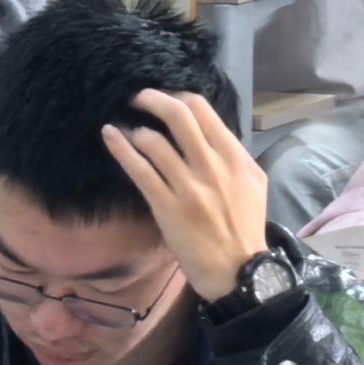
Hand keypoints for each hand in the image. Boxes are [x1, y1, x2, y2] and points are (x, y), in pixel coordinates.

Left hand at [103, 88, 272, 304]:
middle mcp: (212, 165)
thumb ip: (233, 156)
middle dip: (152, 99)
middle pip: (178, 115)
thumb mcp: (253, 183)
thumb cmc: (245, 226)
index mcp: (234, 156)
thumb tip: (209, 135)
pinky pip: (139, 170)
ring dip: (135, 127)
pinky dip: (121, 148)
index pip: (203, 110)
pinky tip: (109, 136)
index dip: (179, 96)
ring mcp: (188, 186)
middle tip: (137, 97)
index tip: (165, 97)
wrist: (237, 268)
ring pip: (154, 141)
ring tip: (125, 125)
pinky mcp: (166, 207)